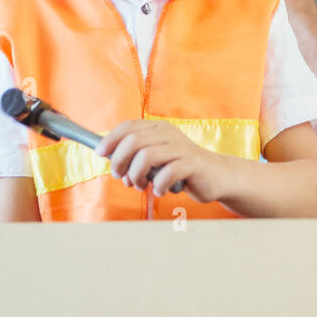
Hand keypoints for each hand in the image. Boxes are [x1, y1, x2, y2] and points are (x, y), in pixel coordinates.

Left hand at [95, 120, 223, 202]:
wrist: (216, 176)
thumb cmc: (180, 168)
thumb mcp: (156, 159)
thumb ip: (135, 159)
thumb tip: (113, 164)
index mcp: (158, 129)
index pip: (128, 126)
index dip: (111, 139)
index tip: (100, 153)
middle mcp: (168, 134)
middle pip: (133, 141)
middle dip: (120, 161)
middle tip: (122, 177)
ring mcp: (181, 148)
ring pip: (146, 156)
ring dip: (137, 175)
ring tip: (141, 185)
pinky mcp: (192, 164)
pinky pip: (167, 173)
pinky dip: (159, 185)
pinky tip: (161, 190)